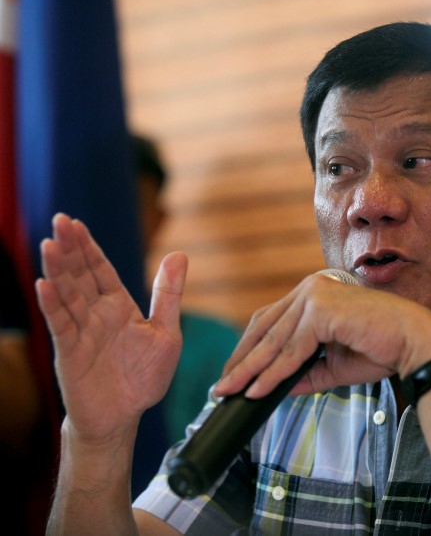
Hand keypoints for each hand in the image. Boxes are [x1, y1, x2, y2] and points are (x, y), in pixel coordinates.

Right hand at [35, 213, 187, 443]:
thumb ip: (169, 294)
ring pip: (67, 296)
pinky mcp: (71, 353)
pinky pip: (61, 326)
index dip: (89, 248)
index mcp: (118, 307)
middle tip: (59, 220)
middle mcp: (96, 315)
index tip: (75, 223)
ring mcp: (81, 333)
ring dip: (58, 271)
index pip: (100, 270)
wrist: (125, 416)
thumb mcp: (166, 332)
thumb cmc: (144, 376)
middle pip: (80, 276)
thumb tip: (179, 253)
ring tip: (48, 244)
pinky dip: (53, 306)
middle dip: (70, 249)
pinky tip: (44, 285)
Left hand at [214, 272, 430, 398]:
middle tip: (222, 386)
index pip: (271, 320)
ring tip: (230, 392)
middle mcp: (311, 288)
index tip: (235, 374)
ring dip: (250, 369)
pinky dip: (272, 372)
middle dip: (241, 359)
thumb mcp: (332, 366)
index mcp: (314, 294)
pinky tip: (257, 389)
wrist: (413, 344)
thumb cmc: (381, 349)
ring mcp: (316, 294)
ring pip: (274, 340)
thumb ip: (303, 372)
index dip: (249, 348)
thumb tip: (272, 387)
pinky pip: (291, 349)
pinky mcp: (322, 309)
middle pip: (264, 327)